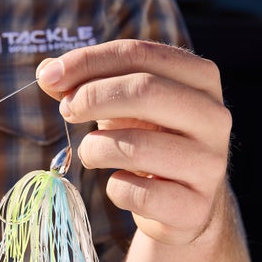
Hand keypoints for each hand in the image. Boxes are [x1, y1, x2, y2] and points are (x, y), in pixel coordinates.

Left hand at [36, 39, 230, 245]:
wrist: (179, 202)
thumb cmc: (146, 140)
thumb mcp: (121, 105)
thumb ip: (84, 85)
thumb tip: (47, 72)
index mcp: (199, 79)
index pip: (140, 54)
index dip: (88, 61)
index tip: (49, 77)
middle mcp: (214, 116)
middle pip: (145, 90)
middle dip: (91, 98)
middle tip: (66, 111)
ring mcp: (209, 163)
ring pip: (137, 145)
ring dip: (95, 148)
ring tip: (90, 153)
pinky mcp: (194, 206)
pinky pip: (138, 193)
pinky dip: (115, 189)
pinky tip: (119, 184)